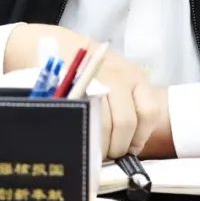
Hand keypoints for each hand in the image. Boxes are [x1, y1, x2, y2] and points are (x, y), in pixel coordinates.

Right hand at [3, 24, 172, 158]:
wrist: (50, 45)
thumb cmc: (85, 70)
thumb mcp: (114, 78)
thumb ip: (126, 106)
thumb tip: (130, 146)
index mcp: (133, 76)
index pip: (149, 112)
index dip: (140, 136)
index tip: (130, 148)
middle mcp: (117, 76)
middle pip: (126, 122)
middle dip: (117, 147)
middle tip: (107, 155)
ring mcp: (93, 80)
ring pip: (103, 124)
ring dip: (99, 145)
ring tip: (92, 149)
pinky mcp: (70, 87)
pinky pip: (81, 119)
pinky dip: (81, 134)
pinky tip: (78, 138)